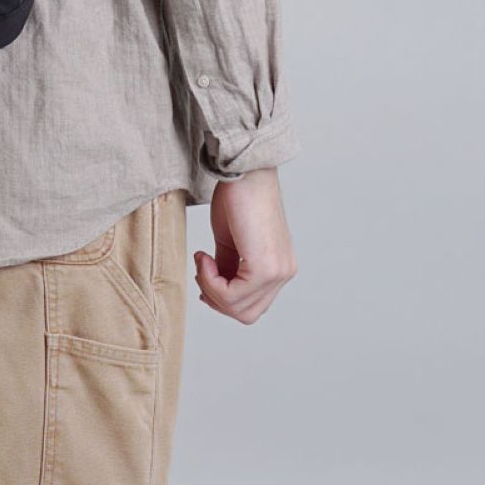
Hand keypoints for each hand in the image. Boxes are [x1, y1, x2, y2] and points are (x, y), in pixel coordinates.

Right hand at [193, 168, 296, 323]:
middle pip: (246, 314)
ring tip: (202, 259)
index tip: (203, 273)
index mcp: (279, 267)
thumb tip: (214, 289)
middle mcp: (284, 272)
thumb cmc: (238, 195)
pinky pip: (232, 294)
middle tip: (201, 269)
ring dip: (211, 288)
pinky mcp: (265, 267)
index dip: (222, 298)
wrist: (244, 171)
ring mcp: (278, 271)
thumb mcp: (229, 241)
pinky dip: (211, 281)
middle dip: (216, 298)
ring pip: (239, 308)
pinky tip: (204, 256)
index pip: (251, 305)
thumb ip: (228, 267)